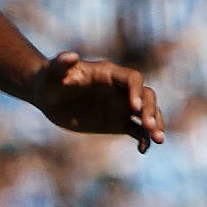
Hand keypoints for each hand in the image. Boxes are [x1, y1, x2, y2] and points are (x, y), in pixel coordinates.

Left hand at [28, 53, 165, 151]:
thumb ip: (61, 63)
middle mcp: (120, 89)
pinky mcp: (117, 122)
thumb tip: (71, 56)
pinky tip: (144, 150)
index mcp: (109, 74)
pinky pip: (136, 130)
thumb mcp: (52, 71)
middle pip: (146, 96)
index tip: (133, 107)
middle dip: (150, 109)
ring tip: (158, 140)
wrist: (48, 96)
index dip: (135, 91)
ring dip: (155, 124)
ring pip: (146, 113)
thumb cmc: (50, 79)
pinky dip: (143, 139)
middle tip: (149, 126)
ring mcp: (121, 106)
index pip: (132, 79)